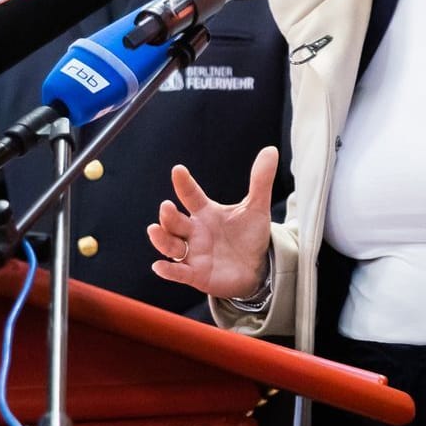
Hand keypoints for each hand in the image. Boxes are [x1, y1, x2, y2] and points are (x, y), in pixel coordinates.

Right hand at [148, 146, 278, 300]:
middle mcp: (194, 231)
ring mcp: (193, 253)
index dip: (184, 183)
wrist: (257, 267)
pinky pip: (178, 272)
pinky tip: (159, 266)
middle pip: (175, 221)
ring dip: (161, 239)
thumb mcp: (257, 208)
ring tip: (154, 230)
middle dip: (168, 215)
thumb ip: (260, 181)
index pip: (191, 195)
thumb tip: (271, 151)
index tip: (178, 170)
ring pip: (171, 245)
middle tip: (166, 207)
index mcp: (206, 212)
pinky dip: (168, 270)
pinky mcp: (196, 274)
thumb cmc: (250, 235)